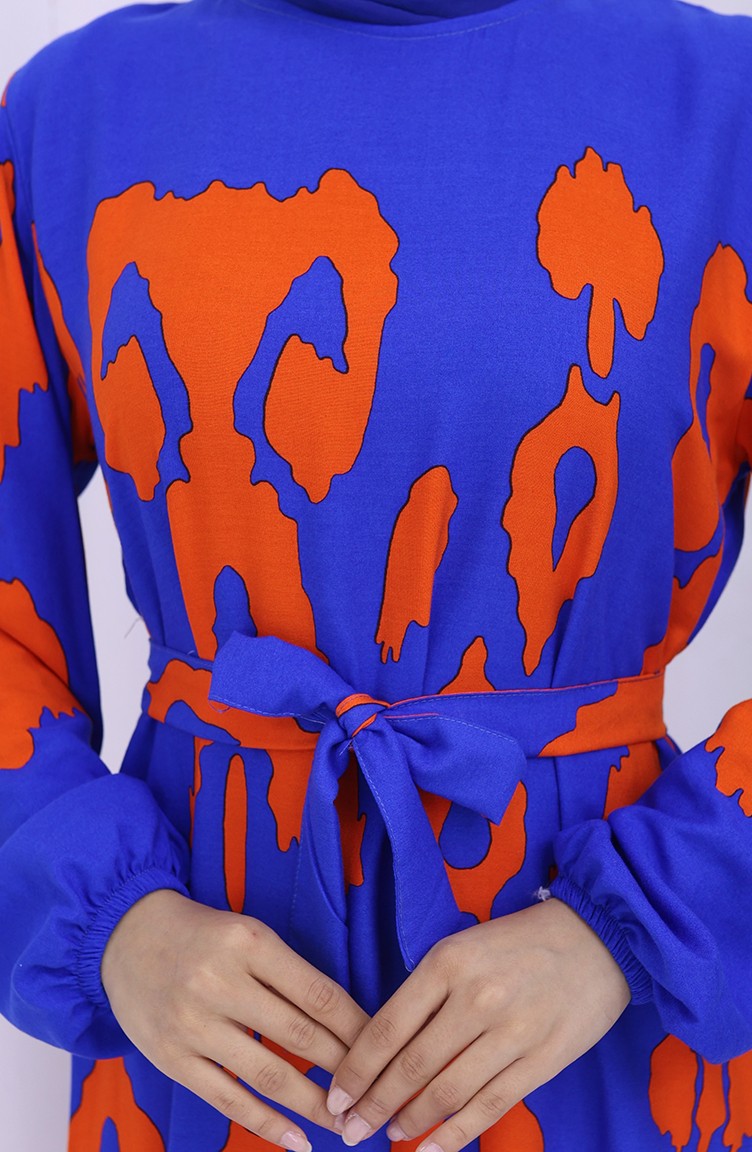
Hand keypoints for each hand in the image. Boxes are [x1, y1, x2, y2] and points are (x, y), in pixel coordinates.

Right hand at [100, 889, 369, 1148]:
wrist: (125, 935)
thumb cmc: (201, 934)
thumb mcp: (248, 933)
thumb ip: (289, 973)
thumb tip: (347, 1022)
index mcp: (250, 942)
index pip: (319, 993)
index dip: (357, 1027)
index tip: (384, 1049)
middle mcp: (221, 982)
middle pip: (300, 1035)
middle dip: (345, 1070)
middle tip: (375, 1093)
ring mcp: (194, 1024)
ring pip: (269, 1073)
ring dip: (314, 1104)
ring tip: (346, 1123)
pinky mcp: (172, 1058)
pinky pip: (228, 1099)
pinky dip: (267, 1124)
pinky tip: (298, 1140)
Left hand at [324, 897, 630, 1150]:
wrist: (596, 939)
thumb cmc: (517, 942)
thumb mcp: (462, 948)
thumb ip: (426, 992)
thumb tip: (382, 1047)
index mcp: (448, 962)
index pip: (387, 1027)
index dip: (357, 1069)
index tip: (336, 1096)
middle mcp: (476, 999)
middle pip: (411, 1066)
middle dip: (374, 1104)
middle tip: (350, 1128)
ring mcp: (511, 1033)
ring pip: (446, 1092)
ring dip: (410, 1121)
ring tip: (388, 1134)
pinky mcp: (541, 1062)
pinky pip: (488, 1107)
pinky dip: (454, 1136)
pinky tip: (429, 1150)